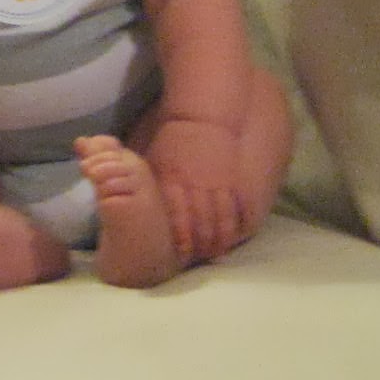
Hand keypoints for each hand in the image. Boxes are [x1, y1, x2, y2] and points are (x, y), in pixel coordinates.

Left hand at [144, 118, 244, 265]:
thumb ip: (157, 186)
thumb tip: (143, 206)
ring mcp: (216, 182)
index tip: (181, 253)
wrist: (202, 119)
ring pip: (220, 218)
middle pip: (200, 222)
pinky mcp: (232, 179)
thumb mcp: (157, 161)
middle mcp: (194, 184)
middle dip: (201, 243)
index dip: (181, 237)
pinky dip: (236, 223)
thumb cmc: (175, 141)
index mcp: (172, 179)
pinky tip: (234, 236)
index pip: (177, 215)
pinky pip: (236, 206)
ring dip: (219, 238)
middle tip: (200, 259)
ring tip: (217, 253)